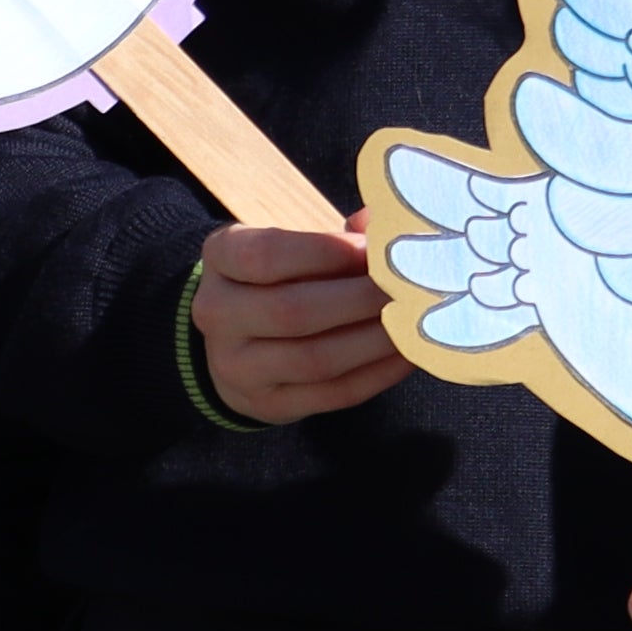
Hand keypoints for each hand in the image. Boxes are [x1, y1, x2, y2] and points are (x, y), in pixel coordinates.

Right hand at [197, 220, 399, 423]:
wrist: (235, 343)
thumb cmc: (277, 280)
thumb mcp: (288, 245)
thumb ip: (335, 237)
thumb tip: (381, 225)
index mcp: (221, 259)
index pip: (266, 255)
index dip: (325, 252)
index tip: (370, 249)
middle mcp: (218, 314)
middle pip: (293, 311)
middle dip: (360, 299)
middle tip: (406, 287)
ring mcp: (238, 368)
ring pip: (316, 359)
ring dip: (375, 340)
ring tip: (413, 320)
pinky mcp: (270, 405)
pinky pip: (333, 394)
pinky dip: (378, 374)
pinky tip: (407, 354)